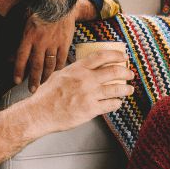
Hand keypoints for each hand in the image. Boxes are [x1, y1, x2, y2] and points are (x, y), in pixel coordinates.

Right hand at [0, 49, 134, 168]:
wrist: (40, 113)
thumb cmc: (46, 96)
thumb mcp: (59, 76)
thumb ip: (74, 71)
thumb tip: (83, 67)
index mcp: (78, 69)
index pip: (101, 56)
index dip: (116, 54)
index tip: (123, 56)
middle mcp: (86, 80)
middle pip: (114, 71)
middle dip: (126, 72)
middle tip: (129, 74)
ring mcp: (89, 95)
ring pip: (117, 88)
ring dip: (126, 89)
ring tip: (129, 89)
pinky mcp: (91, 109)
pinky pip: (111, 104)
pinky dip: (117, 103)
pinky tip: (118, 102)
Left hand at [14, 0, 97, 92]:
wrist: (59, 4)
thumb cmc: (39, 14)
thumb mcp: (24, 25)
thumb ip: (17, 43)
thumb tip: (8, 59)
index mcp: (28, 36)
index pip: (21, 57)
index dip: (18, 71)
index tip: (17, 82)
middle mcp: (40, 42)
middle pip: (36, 65)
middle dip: (33, 79)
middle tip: (32, 90)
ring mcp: (54, 43)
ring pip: (49, 65)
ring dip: (45, 76)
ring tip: (43, 83)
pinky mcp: (65, 43)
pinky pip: (61, 60)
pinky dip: (58, 68)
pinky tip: (55, 73)